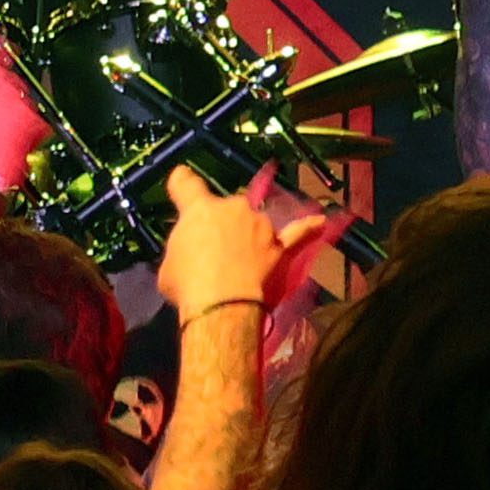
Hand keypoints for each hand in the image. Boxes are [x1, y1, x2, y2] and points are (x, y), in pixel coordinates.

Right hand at [154, 165, 332, 321]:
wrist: (222, 306)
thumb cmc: (187, 285)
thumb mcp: (170, 264)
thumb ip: (184, 249)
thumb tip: (190, 255)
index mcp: (198, 208)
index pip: (186, 182)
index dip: (182, 184)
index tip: (181, 185)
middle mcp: (232, 208)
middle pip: (226, 206)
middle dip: (220, 222)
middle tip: (211, 247)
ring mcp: (260, 226)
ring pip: (254, 221)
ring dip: (248, 233)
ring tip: (242, 257)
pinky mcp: (278, 247)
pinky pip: (296, 233)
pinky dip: (308, 227)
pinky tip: (319, 221)